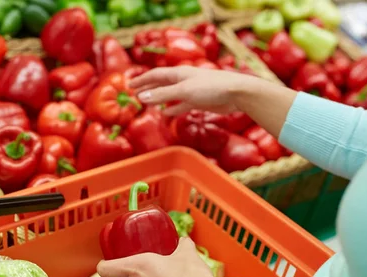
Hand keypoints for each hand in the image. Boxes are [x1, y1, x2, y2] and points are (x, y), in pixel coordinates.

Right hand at [129, 66, 258, 115]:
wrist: (237, 94)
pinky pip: (181, 105)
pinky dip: (172, 108)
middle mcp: (184, 80)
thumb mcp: (183, 91)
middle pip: (161, 84)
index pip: (155, 75)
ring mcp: (191, 91)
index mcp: (179, 73)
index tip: (130, 85)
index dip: (142, 80)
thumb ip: (163, 95)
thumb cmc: (211, 88)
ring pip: (170, 95)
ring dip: (159, 99)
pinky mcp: (199, 101)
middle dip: (148, 89)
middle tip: (135, 94)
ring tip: (147, 104)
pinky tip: (167, 113)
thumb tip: (142, 98)